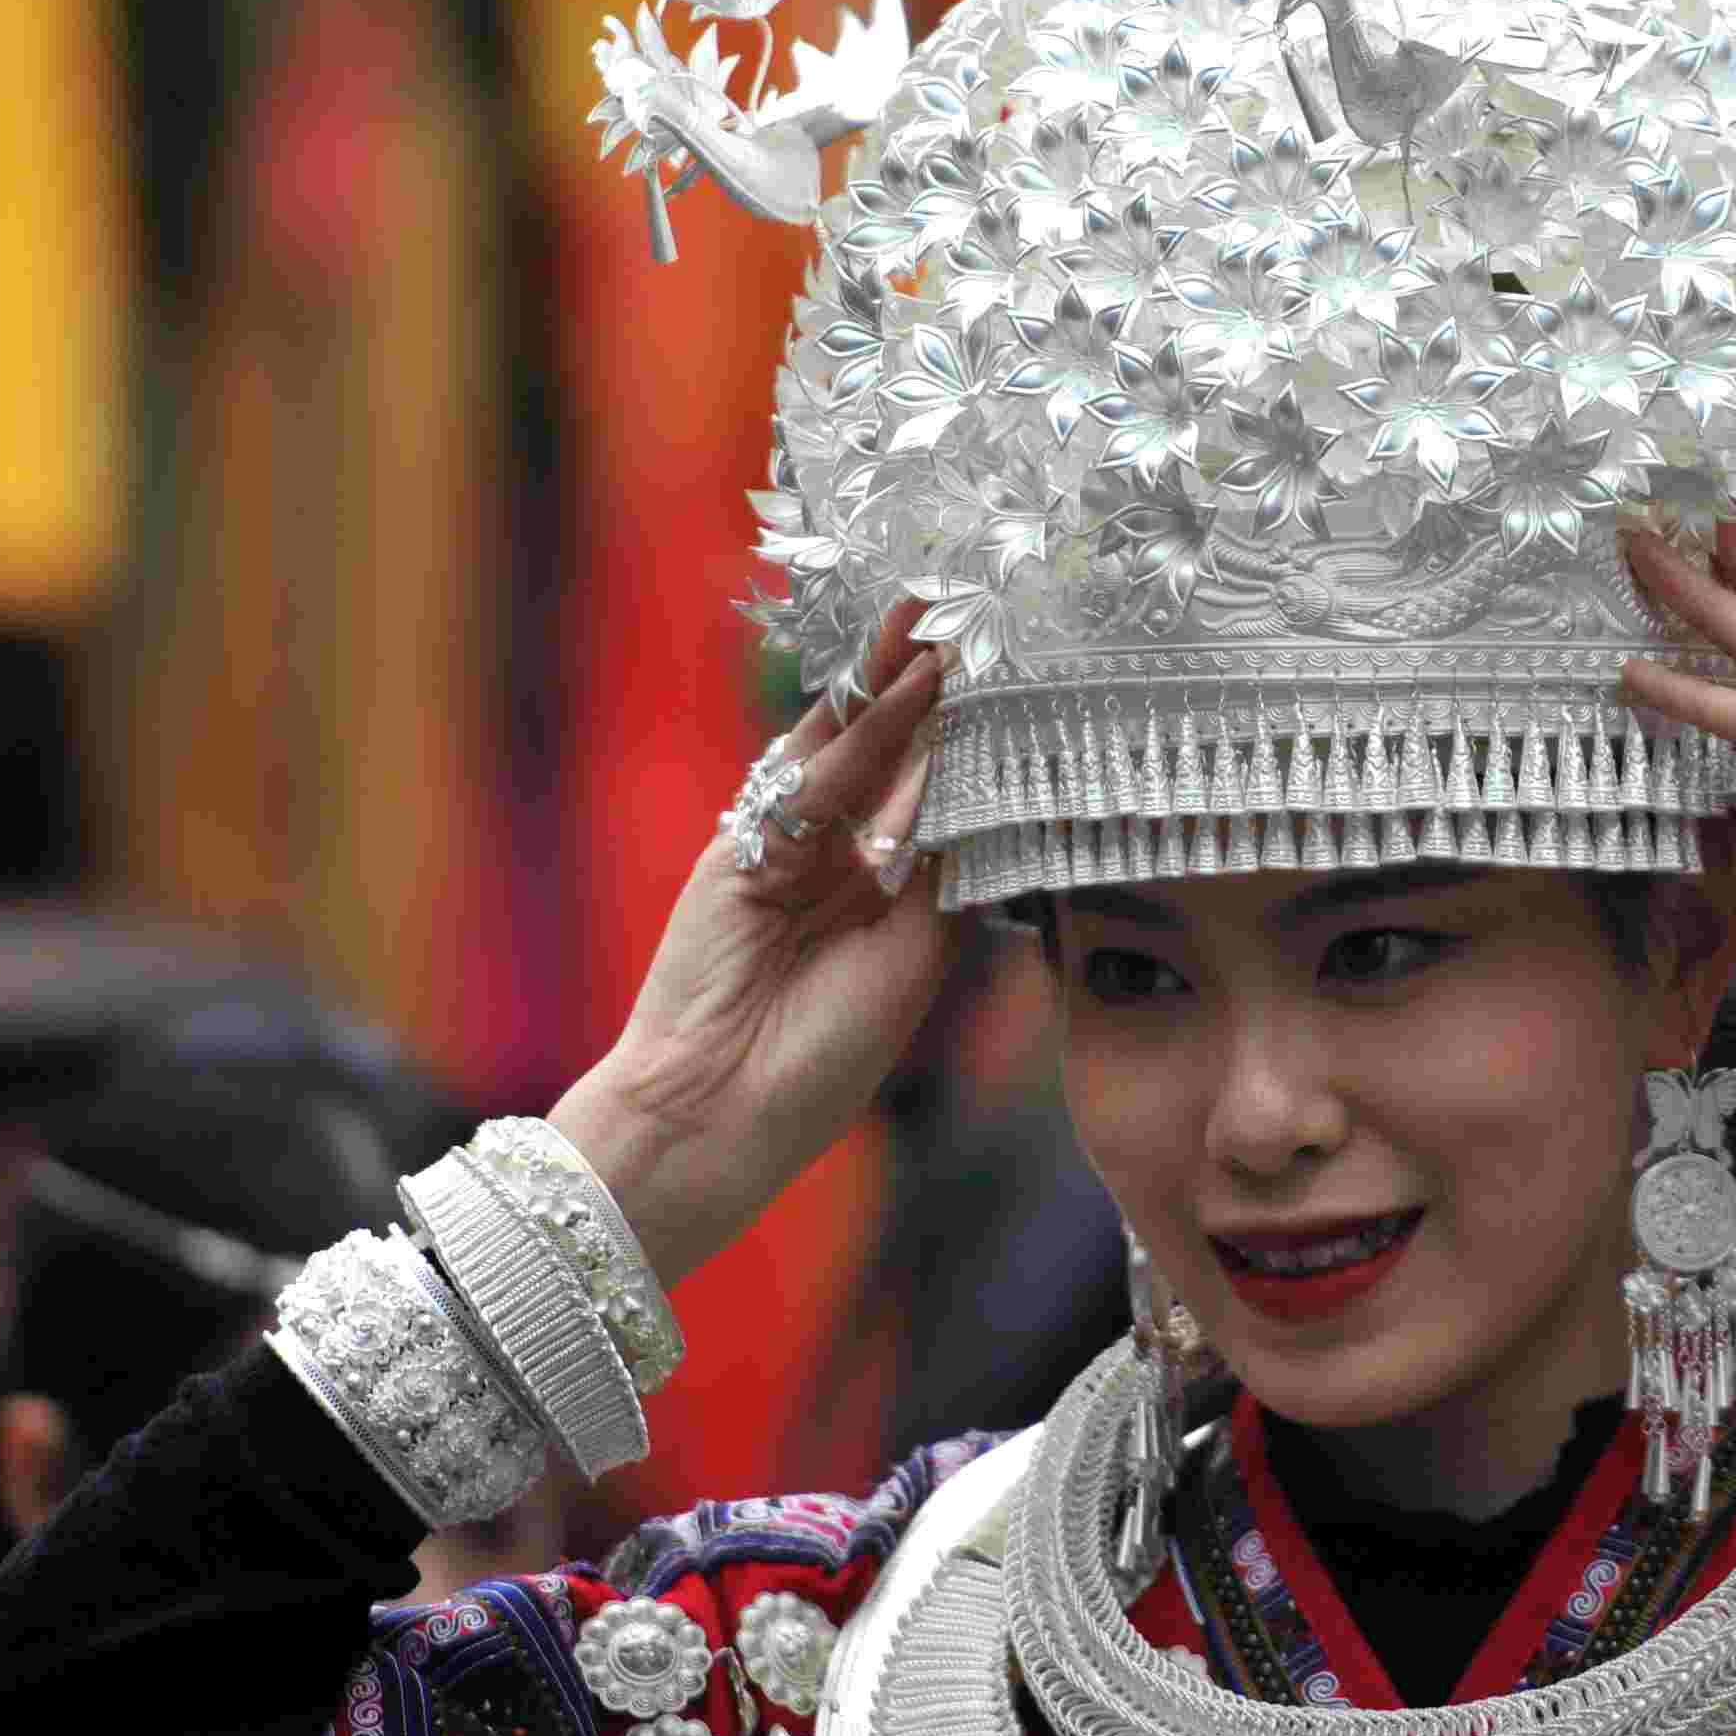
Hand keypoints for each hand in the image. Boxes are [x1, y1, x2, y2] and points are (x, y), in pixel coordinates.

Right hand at [552, 605, 952, 1280]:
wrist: (720, 1118)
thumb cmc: (819, 1058)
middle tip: (972, 618)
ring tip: (942, 626)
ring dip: (893, 686)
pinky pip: (814, 784)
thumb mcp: (911, 958)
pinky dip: (862, 740)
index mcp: (874, 888)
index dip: (965, 738)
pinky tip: (909, 698)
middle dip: (925, 688)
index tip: (1015, 681)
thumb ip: (936, 871)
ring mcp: (783, 848)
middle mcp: (832, 856)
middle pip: (885, 753)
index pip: (928, 791)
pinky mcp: (741, 851)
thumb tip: (972, 789)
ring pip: (847, 750)